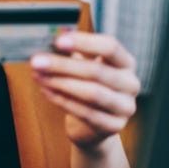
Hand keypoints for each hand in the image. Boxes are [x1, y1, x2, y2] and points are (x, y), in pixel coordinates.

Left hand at [30, 32, 139, 149]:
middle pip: (97, 71)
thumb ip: (70, 54)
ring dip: (61, 83)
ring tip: (39, 76)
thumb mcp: (82, 66)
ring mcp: (125, 107)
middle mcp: (131, 84)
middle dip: (63, 65)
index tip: (58, 41)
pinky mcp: (114, 126)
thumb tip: (49, 42)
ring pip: (92, 93)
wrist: (92, 124)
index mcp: (126, 63)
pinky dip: (62, 101)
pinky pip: (86, 113)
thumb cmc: (86, 86)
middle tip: (37, 62)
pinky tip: (46, 91)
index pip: (110, 47)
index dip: (85, 42)